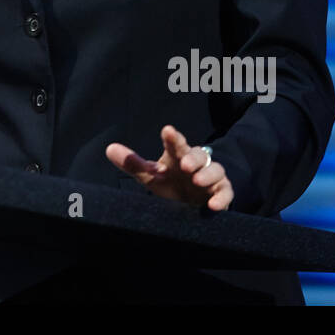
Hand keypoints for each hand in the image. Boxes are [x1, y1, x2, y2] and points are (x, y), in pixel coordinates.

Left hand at [106, 125, 233, 211]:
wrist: (193, 203)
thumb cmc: (172, 183)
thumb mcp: (151, 176)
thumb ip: (132, 164)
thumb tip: (109, 148)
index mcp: (177, 156)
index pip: (175, 144)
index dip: (172, 137)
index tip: (167, 131)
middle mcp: (196, 164)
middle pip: (197, 154)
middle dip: (193, 157)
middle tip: (184, 163)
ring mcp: (210, 178)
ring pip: (215, 170)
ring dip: (207, 174)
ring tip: (197, 180)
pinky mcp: (221, 193)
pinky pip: (225, 192)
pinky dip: (221, 197)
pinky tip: (213, 204)